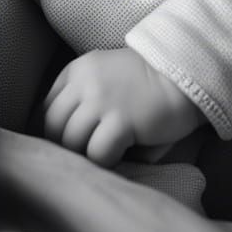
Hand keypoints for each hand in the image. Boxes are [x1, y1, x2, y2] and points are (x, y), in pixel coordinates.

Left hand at [43, 48, 205, 166]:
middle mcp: (84, 82)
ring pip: (72, 141)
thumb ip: (82, 97)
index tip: (70, 144)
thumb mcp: (105, 76)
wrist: (184, 76)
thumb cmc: (146, 82)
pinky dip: (106, 161)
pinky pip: (97, 153)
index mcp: (77, 70)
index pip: (47, 108)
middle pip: (54, 126)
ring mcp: (101, 100)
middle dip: (67, 147)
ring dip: (87, 155)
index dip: (56, 132)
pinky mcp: (121, 120)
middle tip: (87, 155)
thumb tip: (61, 139)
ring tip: (106, 155)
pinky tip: (121, 156)